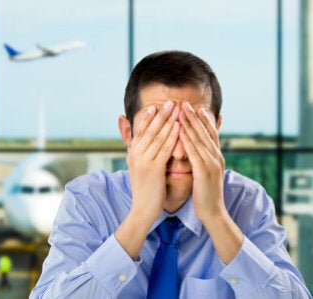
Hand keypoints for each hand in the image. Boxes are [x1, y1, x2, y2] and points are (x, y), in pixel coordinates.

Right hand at [127, 100, 179, 223]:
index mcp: (132, 153)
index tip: (156, 106)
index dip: (148, 117)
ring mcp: (144, 160)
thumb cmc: (145, 190)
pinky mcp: (153, 168)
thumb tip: (140, 145)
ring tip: (177, 109)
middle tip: (170, 102)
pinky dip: (172, 136)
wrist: (142, 210)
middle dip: (160, 114)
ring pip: (157, 136)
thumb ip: (140, 155)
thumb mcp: (138, 169)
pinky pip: (165, 148)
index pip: (140, 131)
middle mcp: (136, 154)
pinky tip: (180, 127)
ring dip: (168, 120)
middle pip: (149, 129)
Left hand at [178, 101, 225, 223]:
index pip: (210, 133)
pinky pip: (195, 153)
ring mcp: (212, 164)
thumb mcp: (205, 174)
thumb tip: (197, 152)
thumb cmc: (206, 195)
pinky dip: (188, 140)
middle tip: (184, 103)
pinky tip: (180, 132)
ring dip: (190, 124)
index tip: (194, 106)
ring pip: (200, 139)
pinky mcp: (205, 172)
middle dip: (194, 116)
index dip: (202, 119)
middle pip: (205, 132)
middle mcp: (216, 157)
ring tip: (180, 111)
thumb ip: (203, 161)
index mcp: (216, 157)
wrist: (214, 213)